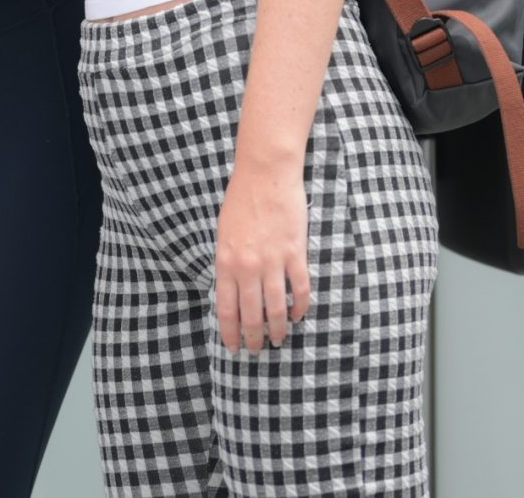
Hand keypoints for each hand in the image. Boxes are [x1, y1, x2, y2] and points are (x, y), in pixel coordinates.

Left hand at [214, 161, 311, 351]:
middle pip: (251, 314)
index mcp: (226, 262)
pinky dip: (300, 307)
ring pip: (276, 308)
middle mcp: (247, 267)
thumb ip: (228, 263)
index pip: (227, 309)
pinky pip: (299, 289)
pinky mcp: (295, 253)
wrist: (265, 174)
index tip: (234, 347)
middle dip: (254, 337)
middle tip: (257, 349)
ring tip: (278, 339)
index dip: (231, 332)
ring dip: (277, 328)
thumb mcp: (224, 233)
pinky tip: (297, 315)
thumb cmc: (242, 200)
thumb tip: (232, 290)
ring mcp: (272, 261)